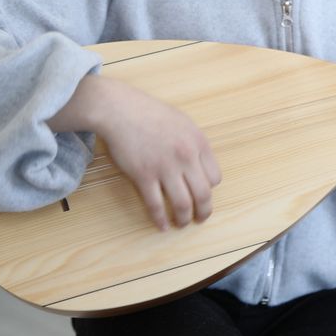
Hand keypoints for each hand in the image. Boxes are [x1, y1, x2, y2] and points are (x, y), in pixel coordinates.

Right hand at [49, 75, 222, 230]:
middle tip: (200, 219)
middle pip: (203, 194)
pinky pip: (156, 204)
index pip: (215, 177)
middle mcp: (185, 157)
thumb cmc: (150, 114)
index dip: (209, 188)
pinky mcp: (144, 175)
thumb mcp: (183, 123)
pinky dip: (160, 219)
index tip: (202, 193)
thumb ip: (194, 144)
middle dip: (204, 212)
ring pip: (182, 204)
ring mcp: (165, 167)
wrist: (120, 109)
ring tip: (181, 224)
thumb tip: (200, 165)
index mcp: (198, 143)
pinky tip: (162, 225)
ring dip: (184, 219)